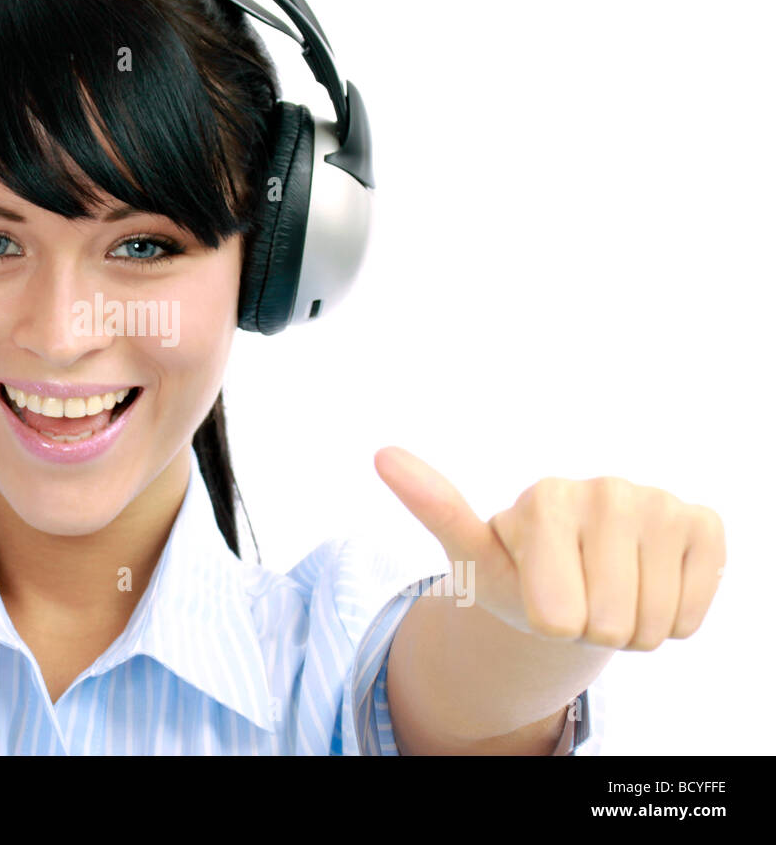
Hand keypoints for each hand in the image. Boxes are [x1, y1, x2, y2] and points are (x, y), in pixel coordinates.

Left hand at [373, 446, 724, 650]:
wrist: (570, 575)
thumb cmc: (515, 569)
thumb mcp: (470, 552)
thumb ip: (433, 507)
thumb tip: (381, 454)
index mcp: (544, 498)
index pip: (554, 617)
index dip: (544, 621)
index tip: (534, 590)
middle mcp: (605, 489)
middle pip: (607, 626)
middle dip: (587, 627)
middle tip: (572, 594)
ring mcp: (657, 503)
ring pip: (651, 625)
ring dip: (628, 627)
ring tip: (604, 590)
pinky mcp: (701, 525)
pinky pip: (690, 615)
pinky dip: (670, 620)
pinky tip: (646, 585)